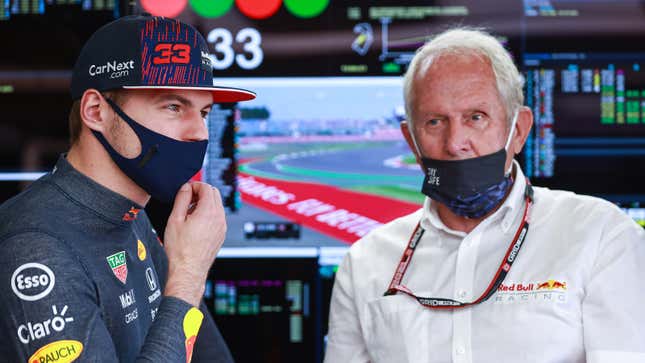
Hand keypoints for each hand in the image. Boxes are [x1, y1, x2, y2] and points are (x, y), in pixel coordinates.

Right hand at [163, 182, 226, 305]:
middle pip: (215, 194)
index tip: (186, 190)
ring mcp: (222, 227)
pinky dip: (209, 214)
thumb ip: (182, 199)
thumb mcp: (175, 219)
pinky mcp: (221, 235)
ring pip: (217, 205)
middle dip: (201, 192)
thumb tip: (186, 187)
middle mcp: (220, 218)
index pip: (207, 187)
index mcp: (209, 212)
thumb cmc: (180, 250)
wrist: (188, 271)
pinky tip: (195, 223)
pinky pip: (218, 217)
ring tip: (189, 213)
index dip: (195, 185)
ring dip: (205, 203)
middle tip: (187, 199)